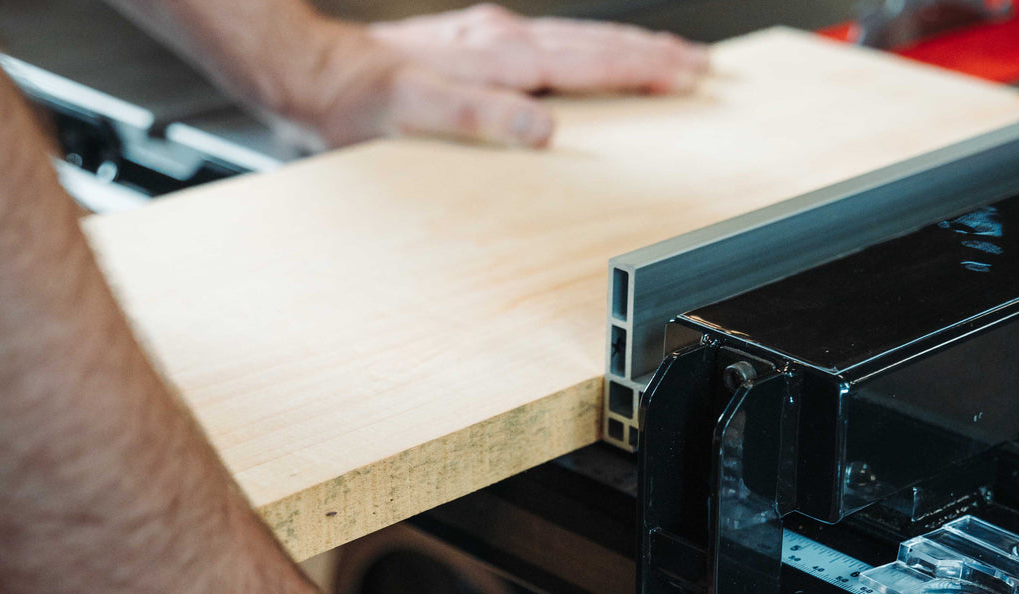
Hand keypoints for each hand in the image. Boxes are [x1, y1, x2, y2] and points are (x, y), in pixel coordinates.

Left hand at [267, 4, 709, 147]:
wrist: (317, 73)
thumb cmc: (362, 102)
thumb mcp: (414, 113)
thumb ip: (477, 118)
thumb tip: (541, 129)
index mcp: (498, 58)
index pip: (588, 61)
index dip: (641, 69)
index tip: (689, 74)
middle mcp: (499, 40)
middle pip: (592, 43)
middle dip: (651, 54)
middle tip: (701, 66)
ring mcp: (488, 38)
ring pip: (574, 40)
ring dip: (624, 49)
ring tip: (666, 58)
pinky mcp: (474, 46)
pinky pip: (546, 47)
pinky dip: (583, 53)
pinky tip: (589, 60)